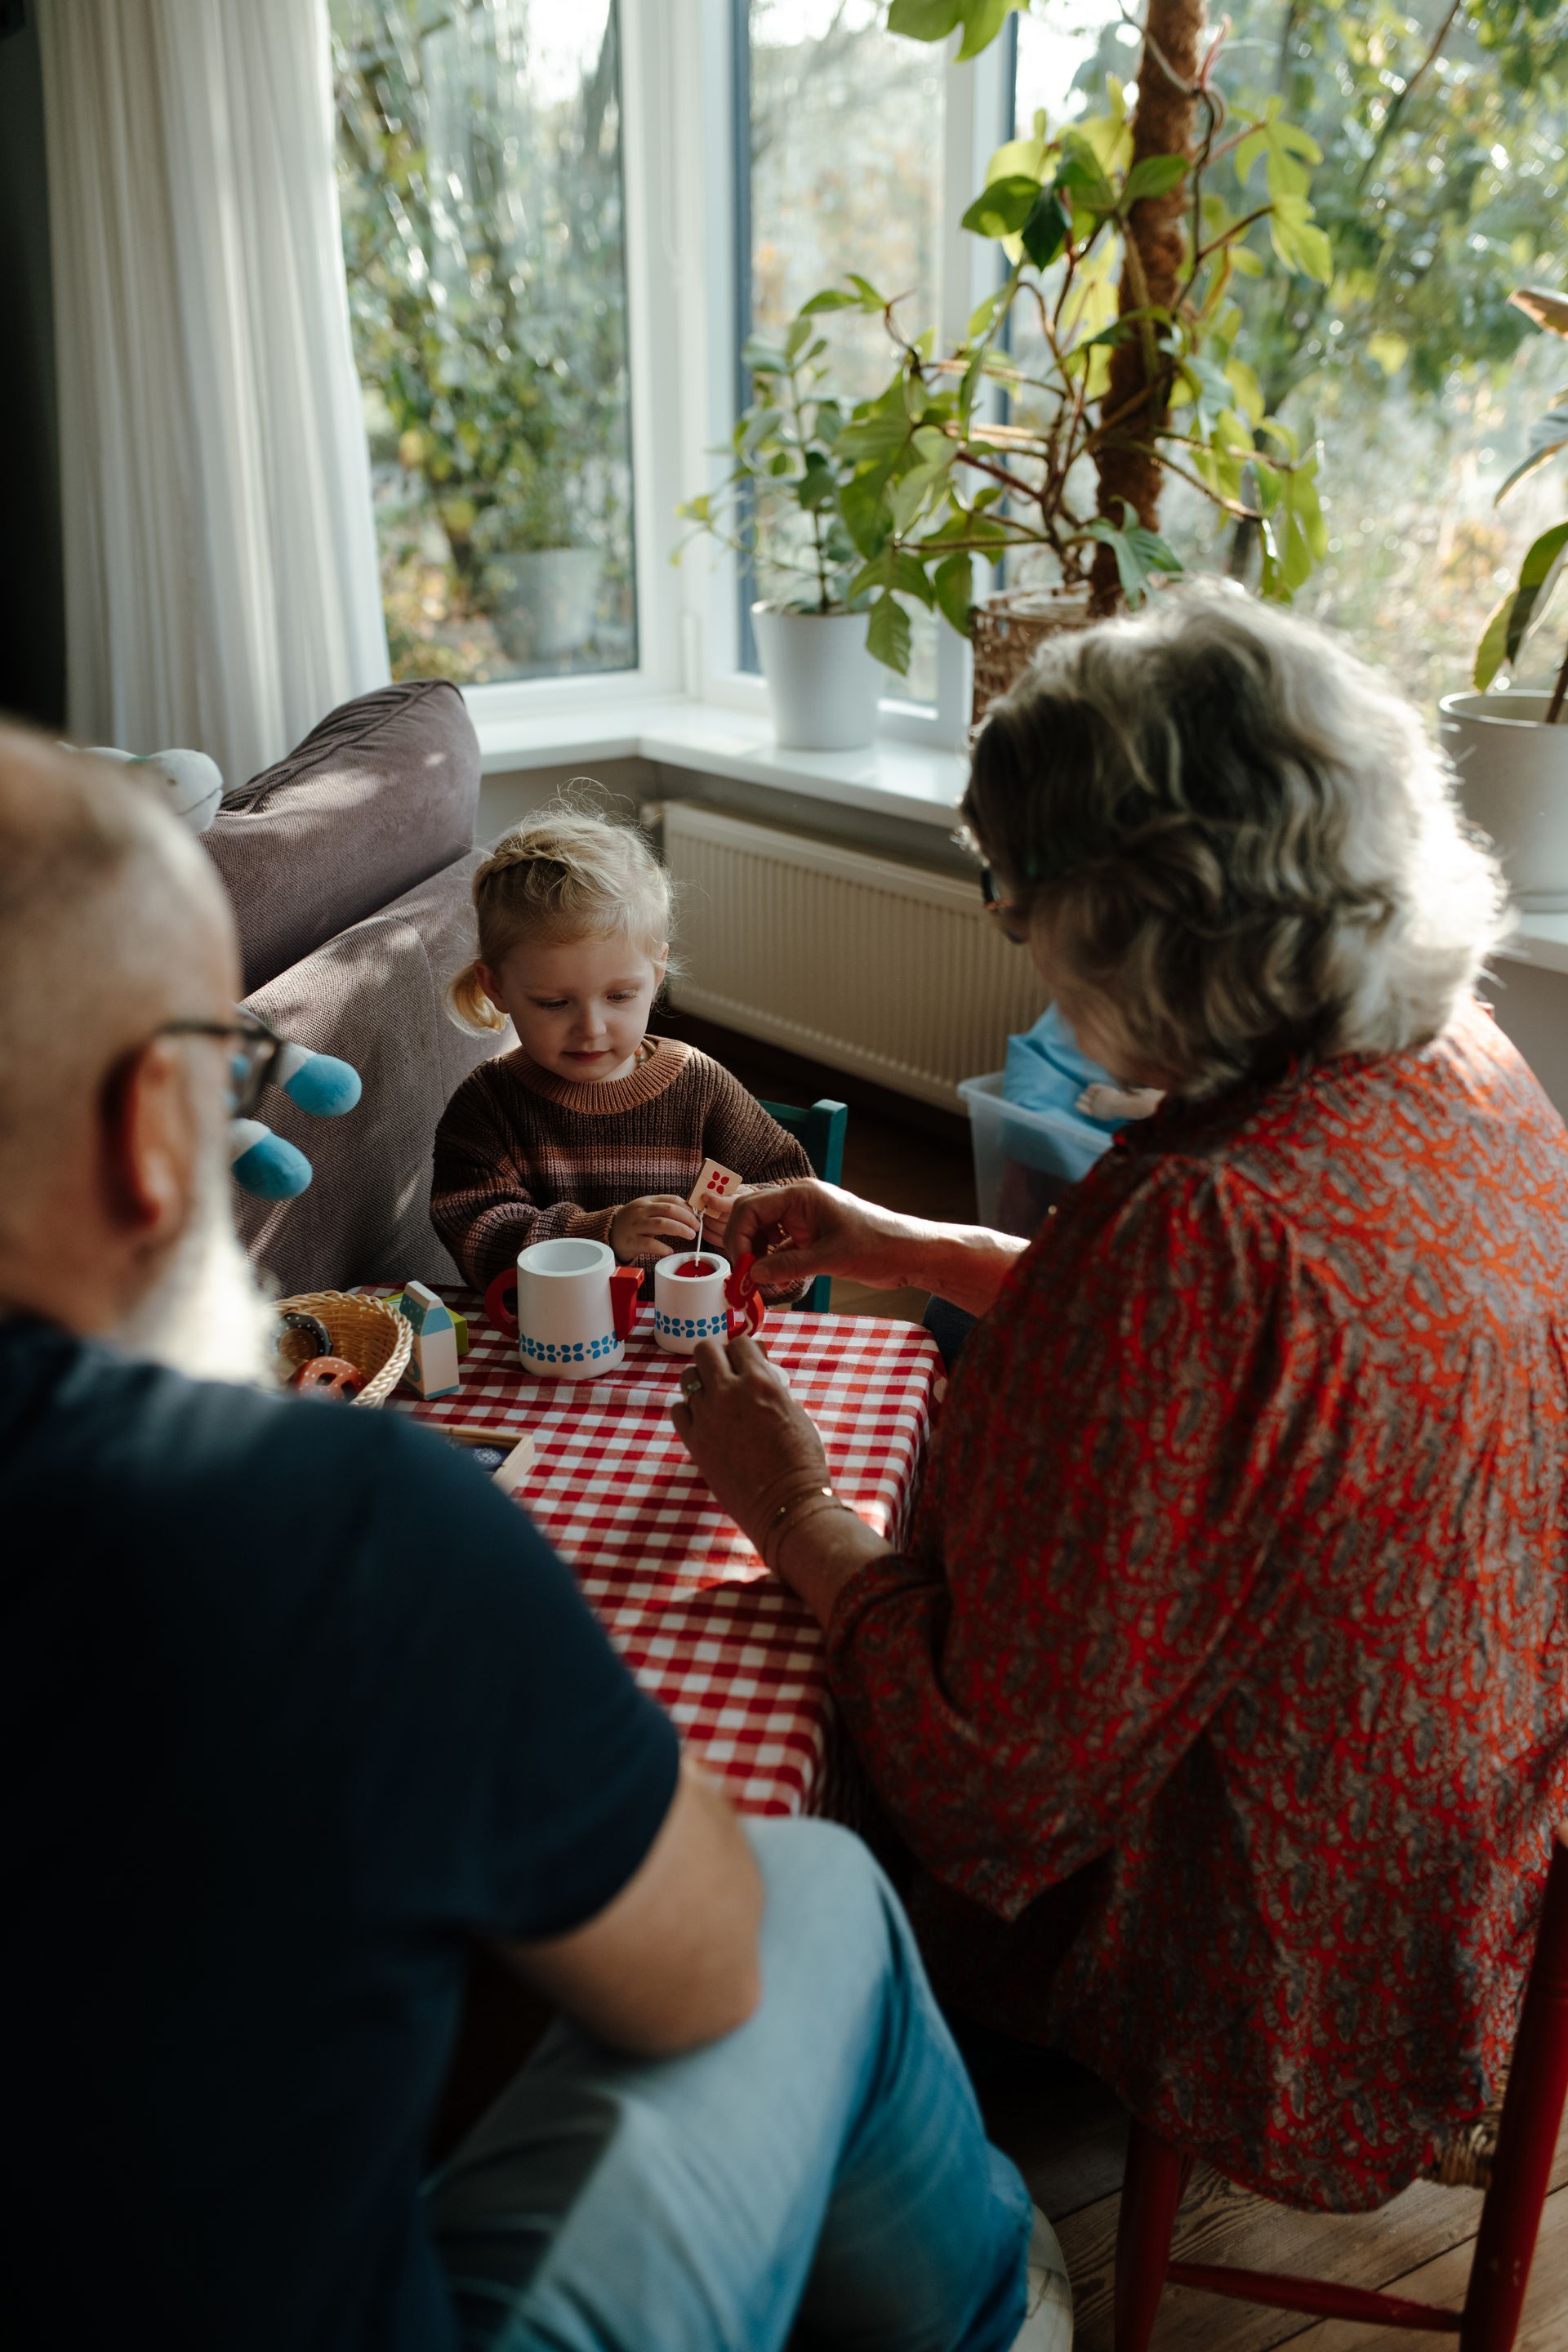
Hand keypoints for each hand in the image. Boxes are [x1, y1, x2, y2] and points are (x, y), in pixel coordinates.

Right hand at [611, 1195, 700, 1262]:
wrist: (608, 1232)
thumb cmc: (633, 1222)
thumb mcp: (647, 1210)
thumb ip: (664, 1209)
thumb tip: (691, 1212)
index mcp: (647, 1201)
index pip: (671, 1199)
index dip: (688, 1207)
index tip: (698, 1215)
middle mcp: (641, 1211)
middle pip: (669, 1210)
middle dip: (687, 1218)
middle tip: (697, 1227)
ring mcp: (635, 1226)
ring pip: (661, 1224)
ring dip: (679, 1229)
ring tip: (690, 1235)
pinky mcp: (631, 1241)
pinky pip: (649, 1244)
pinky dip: (662, 1248)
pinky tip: (669, 1250)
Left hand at [669, 1334, 830, 1552]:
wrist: (785, 1502)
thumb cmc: (801, 1459)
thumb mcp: (795, 1412)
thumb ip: (772, 1388)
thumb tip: (758, 1372)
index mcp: (760, 1381)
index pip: (740, 1343)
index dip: (743, 1350)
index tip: (746, 1361)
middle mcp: (728, 1392)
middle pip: (705, 1350)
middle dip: (716, 1356)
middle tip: (725, 1371)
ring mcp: (707, 1416)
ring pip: (687, 1377)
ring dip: (700, 1381)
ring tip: (713, 1395)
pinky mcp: (694, 1441)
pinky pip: (678, 1410)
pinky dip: (688, 1409)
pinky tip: (702, 1418)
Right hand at [724, 1179, 914, 1294]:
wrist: (909, 1253)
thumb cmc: (878, 1245)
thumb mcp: (831, 1257)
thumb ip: (789, 1265)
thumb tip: (753, 1274)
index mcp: (801, 1195)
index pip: (751, 1207)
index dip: (739, 1235)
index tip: (740, 1266)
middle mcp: (798, 1204)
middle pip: (752, 1219)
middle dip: (744, 1247)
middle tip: (744, 1277)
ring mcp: (804, 1222)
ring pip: (764, 1236)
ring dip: (758, 1258)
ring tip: (759, 1284)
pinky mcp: (811, 1240)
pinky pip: (781, 1250)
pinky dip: (774, 1266)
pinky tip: (775, 1284)